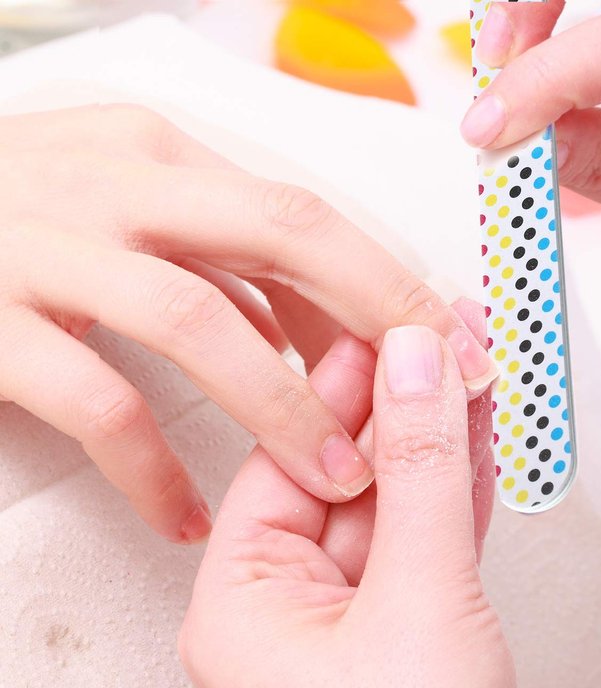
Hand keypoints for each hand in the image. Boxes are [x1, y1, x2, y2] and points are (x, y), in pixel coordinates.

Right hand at [0, 105, 496, 542]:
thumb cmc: (32, 232)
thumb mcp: (143, 223)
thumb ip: (235, 266)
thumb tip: (333, 329)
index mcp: (166, 156)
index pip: (311, 214)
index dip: (395, 281)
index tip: (456, 345)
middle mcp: (115, 183)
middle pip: (285, 233)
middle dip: (382, 313)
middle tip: (446, 396)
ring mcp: (48, 247)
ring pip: (198, 320)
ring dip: (283, 408)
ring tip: (336, 479)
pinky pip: (95, 402)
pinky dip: (152, 468)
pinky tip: (184, 517)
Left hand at [179, 300, 525, 687]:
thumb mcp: (418, 597)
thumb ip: (421, 472)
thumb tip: (418, 366)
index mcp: (242, 597)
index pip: (290, 453)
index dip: (344, 385)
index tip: (390, 324)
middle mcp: (286, 601)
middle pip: (349, 470)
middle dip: (406, 406)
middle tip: (447, 338)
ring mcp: (349, 612)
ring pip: (398, 499)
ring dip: (442, 439)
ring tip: (478, 370)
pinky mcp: (404, 624)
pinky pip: (428, 536)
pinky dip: (460, 489)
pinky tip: (483, 437)